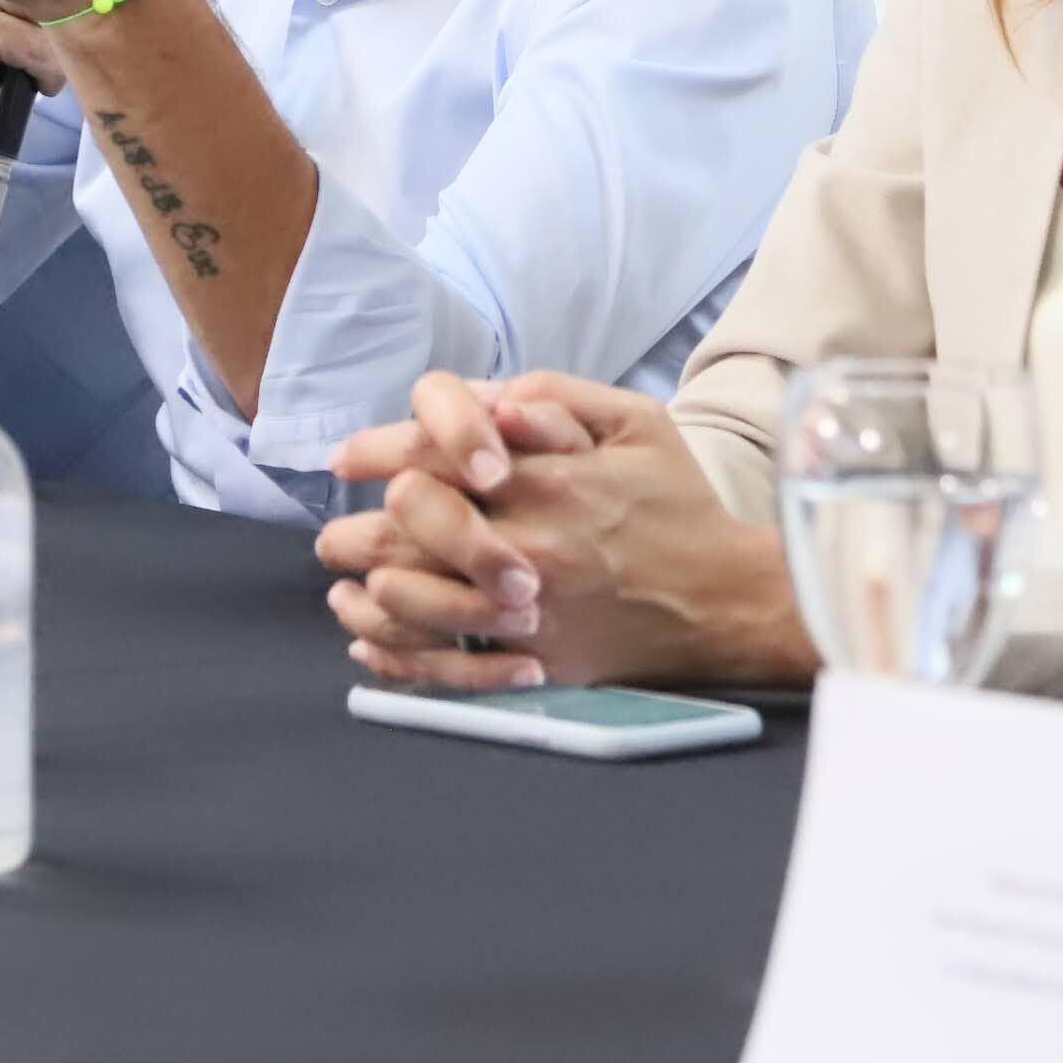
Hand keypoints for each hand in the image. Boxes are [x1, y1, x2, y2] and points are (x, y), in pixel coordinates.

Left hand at [314, 371, 814, 692]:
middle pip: (408, 530)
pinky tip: (371, 643)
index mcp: (548, 478)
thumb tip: (489, 398)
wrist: (727, 598)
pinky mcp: (535, 659)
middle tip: (335, 533)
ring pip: (413, 601)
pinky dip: (396, 655)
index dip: (377, 452)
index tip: (348, 459)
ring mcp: (528, 609)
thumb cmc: (678, 504)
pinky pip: (446, 666)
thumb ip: (558, 395)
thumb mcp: (636, 422)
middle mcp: (529, 543)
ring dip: (365, 591)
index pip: (435, 455)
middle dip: (357, 529)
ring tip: (346, 585)